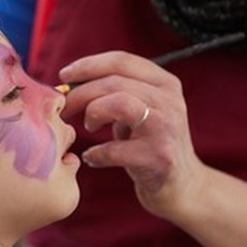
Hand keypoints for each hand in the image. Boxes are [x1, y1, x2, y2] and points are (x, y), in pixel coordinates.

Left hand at [59, 51, 207, 217]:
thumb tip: (71, 82)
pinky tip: (91, 157)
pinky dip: (95, 154)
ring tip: (88, 127)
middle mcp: (169, 101)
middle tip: (66, 108)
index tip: (65, 76)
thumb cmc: (149, 143)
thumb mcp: (140, 109)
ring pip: (119, 104)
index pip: (121, 61)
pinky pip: (115, 150)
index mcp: (165, 83)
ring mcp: (166, 129)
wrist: (182, 185)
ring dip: (93, 113)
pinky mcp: (158, 158)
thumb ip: (116, 92)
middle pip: (114, 82)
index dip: (87, 65)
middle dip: (81, 93)